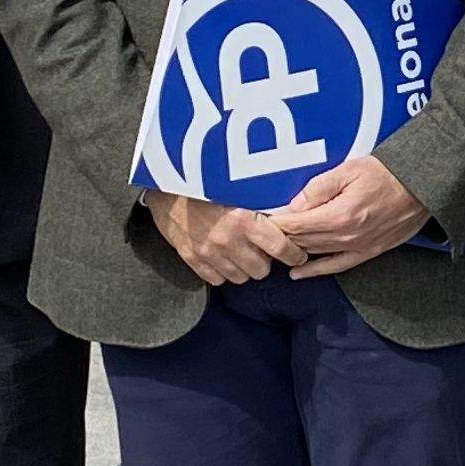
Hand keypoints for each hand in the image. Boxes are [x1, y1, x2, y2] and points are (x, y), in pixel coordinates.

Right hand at [146, 188, 298, 287]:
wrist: (167, 187)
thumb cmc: (207, 185)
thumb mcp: (238, 190)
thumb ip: (261, 208)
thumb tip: (290, 218)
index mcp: (243, 220)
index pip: (280, 248)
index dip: (293, 254)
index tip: (298, 254)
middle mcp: (227, 240)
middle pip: (261, 270)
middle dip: (266, 261)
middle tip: (263, 249)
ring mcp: (208, 253)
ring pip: (240, 278)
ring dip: (245, 268)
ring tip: (242, 252)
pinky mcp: (192, 259)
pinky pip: (217, 280)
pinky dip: (223, 272)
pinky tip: (224, 258)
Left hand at [274, 155, 431, 277]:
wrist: (423, 185)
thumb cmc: (387, 172)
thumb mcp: (348, 170)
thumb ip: (318, 189)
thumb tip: (292, 207)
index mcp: (340, 214)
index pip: (296, 224)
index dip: (275, 223)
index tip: (259, 220)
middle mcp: (347, 236)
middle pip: (301, 240)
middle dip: (279, 236)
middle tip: (260, 233)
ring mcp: (358, 247)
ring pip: (314, 253)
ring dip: (292, 251)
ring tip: (273, 247)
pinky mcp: (369, 252)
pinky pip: (336, 266)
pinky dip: (315, 270)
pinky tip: (298, 273)